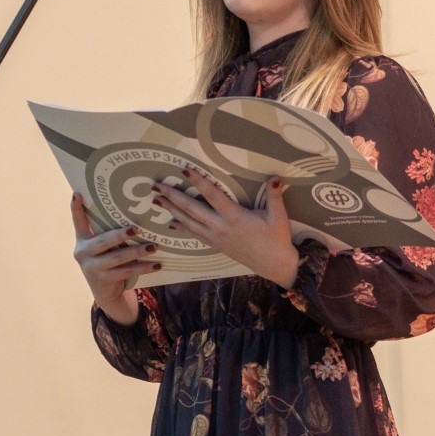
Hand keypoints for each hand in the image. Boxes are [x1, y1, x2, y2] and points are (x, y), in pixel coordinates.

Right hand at [71, 194, 161, 325]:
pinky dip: (143, 268)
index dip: (76, 209)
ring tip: (153, 246)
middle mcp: (83, 253)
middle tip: (136, 228)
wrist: (105, 294)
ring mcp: (93, 268)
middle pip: (104, 240)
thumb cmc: (107, 263)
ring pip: (118, 257)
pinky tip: (156, 265)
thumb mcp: (103, 248)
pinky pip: (127, 271)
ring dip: (137, 251)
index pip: (78, 222)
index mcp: (82, 240)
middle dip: (121, 234)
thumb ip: (108, 234)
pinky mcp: (104, 280)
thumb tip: (132, 215)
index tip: (77, 194)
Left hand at [152, 168, 298, 287]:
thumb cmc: (276, 239)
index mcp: (234, 217)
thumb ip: (274, 196)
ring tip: (156, 200)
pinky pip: (194, 235)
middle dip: (173, 197)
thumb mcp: (278, 217)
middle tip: (156, 186)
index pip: (212, 195)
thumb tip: (275, 177)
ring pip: (189, 222)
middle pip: (191, 209)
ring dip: (171, 210)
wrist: (274, 265)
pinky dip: (182, 227)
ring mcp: (216, 238)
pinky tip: (171, 222)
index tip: (184, 170)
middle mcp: (220, 227)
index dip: (198, 181)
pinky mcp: (216, 245)